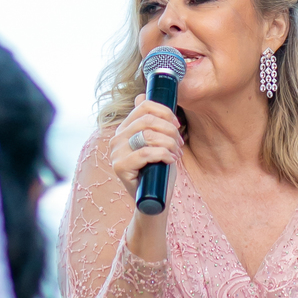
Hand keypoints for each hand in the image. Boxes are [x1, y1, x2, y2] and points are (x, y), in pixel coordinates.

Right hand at [110, 92, 183, 210]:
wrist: (154, 201)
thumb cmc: (157, 170)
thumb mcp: (156, 142)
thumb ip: (149, 121)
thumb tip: (141, 95)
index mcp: (125, 128)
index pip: (144, 106)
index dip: (164, 111)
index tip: (177, 124)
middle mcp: (117, 138)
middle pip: (148, 120)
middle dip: (170, 129)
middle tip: (180, 142)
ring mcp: (116, 153)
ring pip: (148, 135)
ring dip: (169, 143)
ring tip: (177, 153)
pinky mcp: (120, 167)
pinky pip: (145, 152)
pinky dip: (164, 154)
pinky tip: (171, 160)